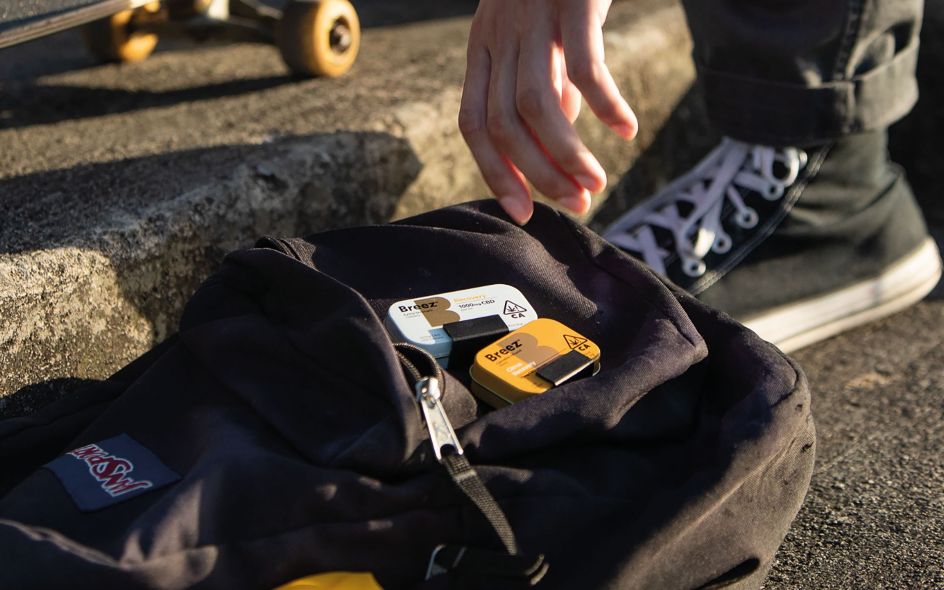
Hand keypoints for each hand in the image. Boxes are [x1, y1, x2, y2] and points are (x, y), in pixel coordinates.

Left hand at [459, 0, 636, 223]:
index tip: (523, 212)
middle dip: (538, 175)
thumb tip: (556, 149)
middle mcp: (499, 34)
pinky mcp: (572, 1)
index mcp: (484, 47)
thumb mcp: (541, 40)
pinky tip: (626, 129)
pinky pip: (585, 65)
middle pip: (504, 124)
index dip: (494, 173)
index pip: (474, 124)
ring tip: (597, 180)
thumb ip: (547, 90)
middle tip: (578, 201)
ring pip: (536, 105)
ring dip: (567, 154)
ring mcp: (532, 17)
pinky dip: (606, 104)